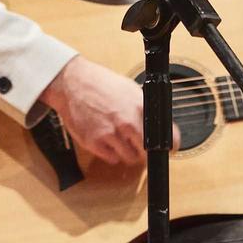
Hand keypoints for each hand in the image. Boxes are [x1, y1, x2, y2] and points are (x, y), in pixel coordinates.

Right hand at [40, 56, 164, 168]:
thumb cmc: (101, 84)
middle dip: (147, 150)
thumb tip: (161, 124)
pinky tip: (109, 140)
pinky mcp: (94, 143)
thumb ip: (146, 108)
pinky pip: (112, 159)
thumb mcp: (131, 89)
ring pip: (130, 158)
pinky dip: (113, 154)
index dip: (170, 145)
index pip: (166, 137)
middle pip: (148, 152)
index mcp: (140, 107)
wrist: (72, 83)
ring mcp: (110, 134)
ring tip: (122, 139)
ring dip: (129, 152)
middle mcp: (127, 122)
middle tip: (142, 144)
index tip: (169, 148)